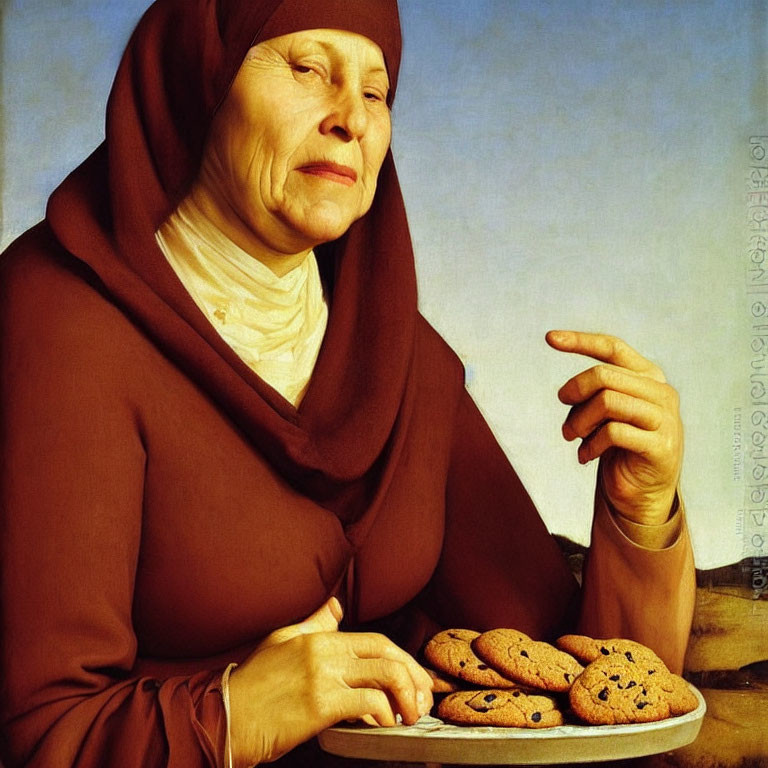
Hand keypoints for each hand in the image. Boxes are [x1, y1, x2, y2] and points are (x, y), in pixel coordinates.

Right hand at [228, 597, 433, 765]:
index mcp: (318, 637)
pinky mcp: (320, 705)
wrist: (225, 717)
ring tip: (410, 715)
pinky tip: (385, 725)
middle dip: (414, 677)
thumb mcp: (282, 641)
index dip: (404, 658)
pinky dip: (385, 714)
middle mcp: (324, 651)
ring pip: (385, 675)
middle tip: (423, 698)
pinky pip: (368, 702)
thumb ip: (313, 623)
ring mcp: (323, 677)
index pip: (376, 641)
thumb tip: (334, 605)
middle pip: (387, 655)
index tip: (418, 678)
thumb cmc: (252, 685)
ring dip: (407, 697)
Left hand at [546, 330, 682, 525]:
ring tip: (571, 438)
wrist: (643, 493)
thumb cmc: (618, 447)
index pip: (612, 348)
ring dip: (579, 422)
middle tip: (564, 420)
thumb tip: (567, 394)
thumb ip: (593, 394)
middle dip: (574, 394)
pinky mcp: (661, 446)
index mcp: (648, 376)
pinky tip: (585, 457)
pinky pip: (614, 433)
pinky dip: (591, 445)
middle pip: (603, 375)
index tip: (549, 338)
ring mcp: (666, 418)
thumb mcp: (603, 413)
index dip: (580, 341)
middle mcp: (661, 392)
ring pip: (607, 401)